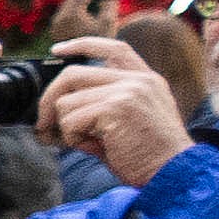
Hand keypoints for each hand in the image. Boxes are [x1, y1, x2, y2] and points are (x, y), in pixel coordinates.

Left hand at [46, 32, 186, 186]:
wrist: (174, 174)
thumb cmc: (150, 157)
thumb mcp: (130, 122)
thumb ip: (103, 107)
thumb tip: (58, 110)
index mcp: (146, 80)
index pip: (113, 48)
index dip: (82, 45)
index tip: (58, 49)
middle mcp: (138, 80)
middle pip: (73, 74)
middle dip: (49, 100)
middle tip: (43, 124)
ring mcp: (127, 91)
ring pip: (67, 102)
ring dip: (67, 128)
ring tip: (88, 142)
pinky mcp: (115, 108)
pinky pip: (71, 120)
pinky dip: (73, 138)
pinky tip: (94, 147)